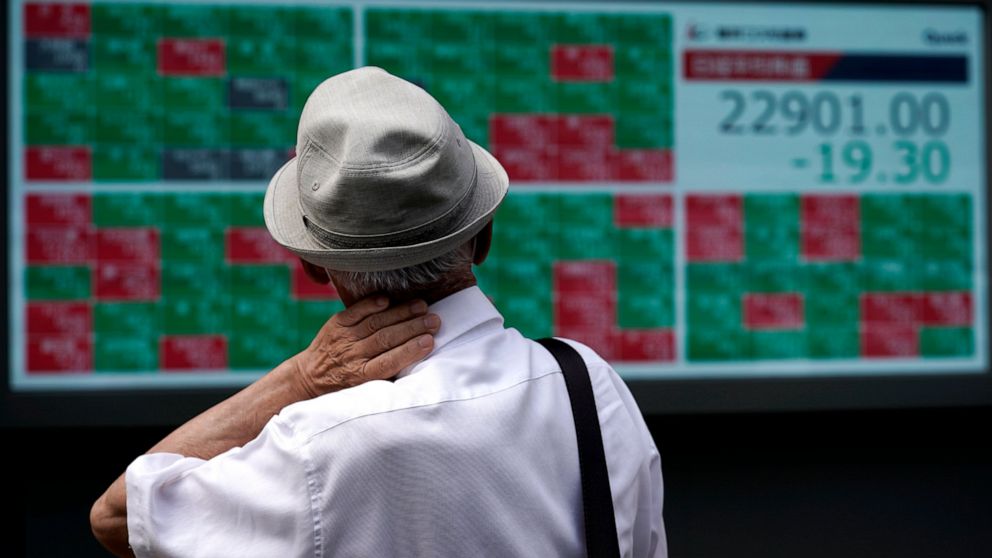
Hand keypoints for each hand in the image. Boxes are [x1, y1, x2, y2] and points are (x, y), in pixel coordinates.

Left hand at [291, 296, 440, 396]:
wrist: (309, 378)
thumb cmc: (344, 386)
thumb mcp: (364, 390)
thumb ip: (386, 376)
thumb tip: (416, 362)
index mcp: (361, 376)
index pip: (390, 361)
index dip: (411, 350)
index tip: (430, 341)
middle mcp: (351, 356)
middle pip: (386, 339)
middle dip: (413, 328)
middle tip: (434, 320)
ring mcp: (343, 339)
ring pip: (375, 323)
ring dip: (401, 313)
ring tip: (422, 306)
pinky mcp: (336, 324)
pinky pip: (355, 312)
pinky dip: (371, 304)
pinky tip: (388, 299)